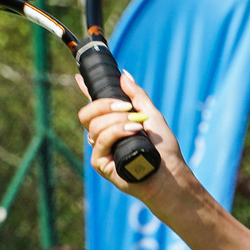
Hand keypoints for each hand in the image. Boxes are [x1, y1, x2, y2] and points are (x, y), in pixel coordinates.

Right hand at [78, 72, 185, 190]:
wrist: (169, 174)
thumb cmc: (163, 149)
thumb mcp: (152, 116)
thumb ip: (137, 96)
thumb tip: (124, 76)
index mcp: (114, 123)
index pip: (95, 105)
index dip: (85, 90)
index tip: (79, 77)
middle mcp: (103, 136)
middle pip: (86, 114)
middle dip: (103, 105)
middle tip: (126, 107)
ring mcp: (100, 149)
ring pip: (94, 126)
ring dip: (117, 121)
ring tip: (137, 126)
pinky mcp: (100, 163)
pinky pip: (100, 141)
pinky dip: (116, 132)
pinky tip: (132, 132)